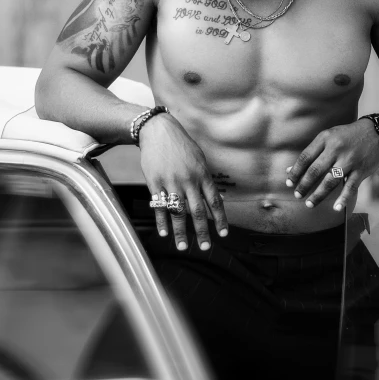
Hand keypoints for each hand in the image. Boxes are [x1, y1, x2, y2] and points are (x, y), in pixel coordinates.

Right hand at [138, 113, 227, 249]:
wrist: (158, 131)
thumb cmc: (181, 145)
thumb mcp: (199, 158)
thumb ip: (205, 179)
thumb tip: (213, 198)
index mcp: (202, 174)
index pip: (214, 201)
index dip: (219, 219)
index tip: (223, 235)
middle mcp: (188, 180)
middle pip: (197, 211)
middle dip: (202, 232)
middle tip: (206, 248)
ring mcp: (171, 182)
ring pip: (177, 212)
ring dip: (181, 232)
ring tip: (183, 247)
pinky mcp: (155, 182)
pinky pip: (159, 205)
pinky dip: (162, 221)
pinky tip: (164, 233)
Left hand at [286, 119, 378, 212]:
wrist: (375, 132)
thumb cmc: (347, 135)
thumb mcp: (328, 137)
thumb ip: (311, 152)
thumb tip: (290, 169)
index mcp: (325, 139)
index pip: (306, 157)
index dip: (296, 171)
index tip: (289, 182)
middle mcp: (336, 149)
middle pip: (316, 170)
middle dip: (304, 185)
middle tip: (297, 195)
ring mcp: (349, 160)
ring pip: (331, 181)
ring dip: (319, 194)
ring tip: (309, 203)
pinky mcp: (361, 170)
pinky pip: (350, 186)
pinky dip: (343, 198)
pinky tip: (336, 207)